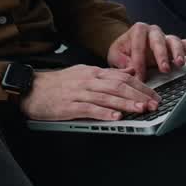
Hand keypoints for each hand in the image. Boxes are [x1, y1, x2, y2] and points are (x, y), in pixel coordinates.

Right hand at [18, 64, 160, 122]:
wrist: (31, 88)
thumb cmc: (58, 83)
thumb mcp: (84, 72)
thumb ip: (107, 73)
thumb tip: (130, 69)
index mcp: (94, 73)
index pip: (122, 76)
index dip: (140, 86)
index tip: (153, 95)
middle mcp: (89, 80)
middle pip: (118, 86)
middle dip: (138, 95)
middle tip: (153, 104)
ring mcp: (79, 93)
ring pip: (107, 97)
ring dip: (126, 103)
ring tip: (140, 110)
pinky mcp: (69, 106)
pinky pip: (89, 109)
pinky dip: (104, 113)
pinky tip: (115, 117)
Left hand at [107, 22, 185, 80]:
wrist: (130, 48)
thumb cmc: (123, 52)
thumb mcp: (116, 55)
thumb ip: (121, 61)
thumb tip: (130, 70)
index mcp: (138, 31)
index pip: (139, 45)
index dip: (139, 62)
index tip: (140, 76)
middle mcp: (154, 32)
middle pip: (158, 40)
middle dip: (162, 55)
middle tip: (164, 69)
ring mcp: (166, 37)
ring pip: (175, 41)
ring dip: (178, 53)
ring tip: (179, 64)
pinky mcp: (176, 44)